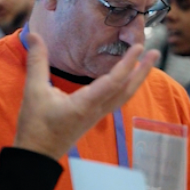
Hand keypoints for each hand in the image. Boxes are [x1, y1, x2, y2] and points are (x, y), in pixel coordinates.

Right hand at [13, 31, 157, 159]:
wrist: (37, 155)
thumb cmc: (35, 125)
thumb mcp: (34, 91)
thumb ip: (37, 62)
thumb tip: (33, 34)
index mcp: (86, 104)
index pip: (113, 81)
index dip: (127, 63)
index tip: (138, 47)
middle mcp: (97, 109)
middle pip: (126, 89)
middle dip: (142, 70)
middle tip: (155, 53)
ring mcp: (98, 115)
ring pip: (124, 95)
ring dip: (137, 78)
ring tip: (146, 63)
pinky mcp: (95, 117)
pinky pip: (117, 100)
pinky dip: (126, 86)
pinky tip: (128, 79)